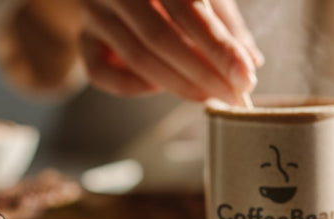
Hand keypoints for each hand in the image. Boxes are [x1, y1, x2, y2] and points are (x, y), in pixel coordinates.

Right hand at [78, 0, 262, 102]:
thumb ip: (224, 23)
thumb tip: (251, 62)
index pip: (189, 9)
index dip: (219, 46)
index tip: (246, 75)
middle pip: (160, 37)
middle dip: (202, 73)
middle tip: (232, 95)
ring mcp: (94, 12)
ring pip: (136, 57)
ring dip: (178, 84)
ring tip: (209, 95)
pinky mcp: (82, 37)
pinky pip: (101, 73)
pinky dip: (135, 86)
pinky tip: (160, 86)